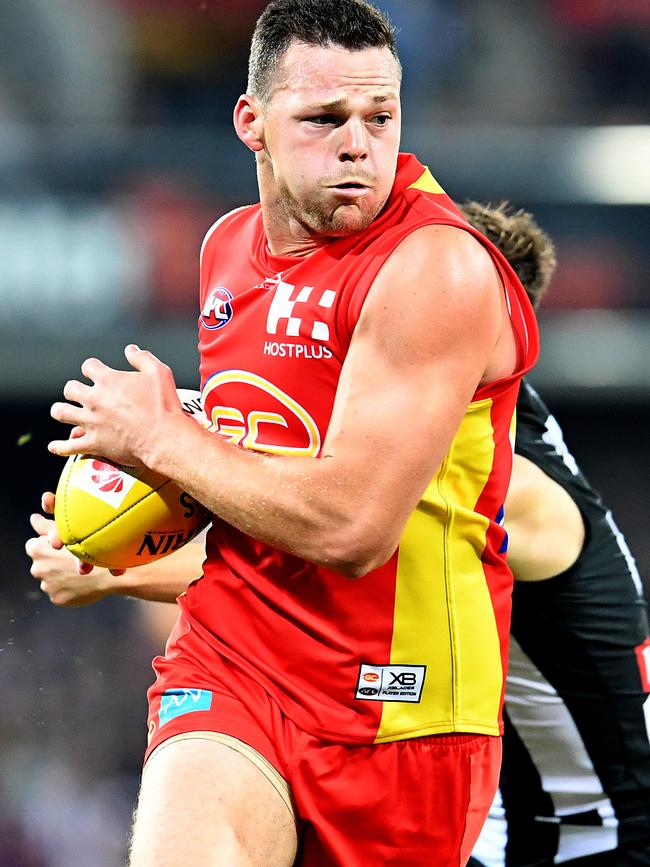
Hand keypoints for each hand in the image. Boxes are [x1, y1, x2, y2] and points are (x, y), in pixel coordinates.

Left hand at [25, 494, 123, 606]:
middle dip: (56, 557)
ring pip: (53, 576)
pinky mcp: (58, 599)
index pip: (34, 544)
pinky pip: (61, 590)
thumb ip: (50, 517)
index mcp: (37, 549)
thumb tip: (36, 516)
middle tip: (74, 553)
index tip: (60, 543)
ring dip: (63, 571)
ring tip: (84, 567)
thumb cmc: (94, 542)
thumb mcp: (71, 523)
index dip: (48, 541)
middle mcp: (38, 568)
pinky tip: (84, 579)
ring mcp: (47, 586)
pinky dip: (70, 585)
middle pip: (43, 561)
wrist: (112, 572)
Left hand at [48, 345, 186, 466]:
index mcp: (108, 381)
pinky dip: (59, 446)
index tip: (96, 373)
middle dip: (74, 389)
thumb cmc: (164, 406)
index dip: (92, 368)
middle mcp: (94, 399)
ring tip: (62, 412)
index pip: (89, 367)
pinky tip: (55, 446)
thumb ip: (142, 358)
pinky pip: (68, 446)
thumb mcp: (159, 373)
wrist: (164, 437)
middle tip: (80, 393)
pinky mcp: (93, 443)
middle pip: (70, 389)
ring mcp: (91, 422)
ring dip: (60, 411)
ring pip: (61, 413)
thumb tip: (130, 349)